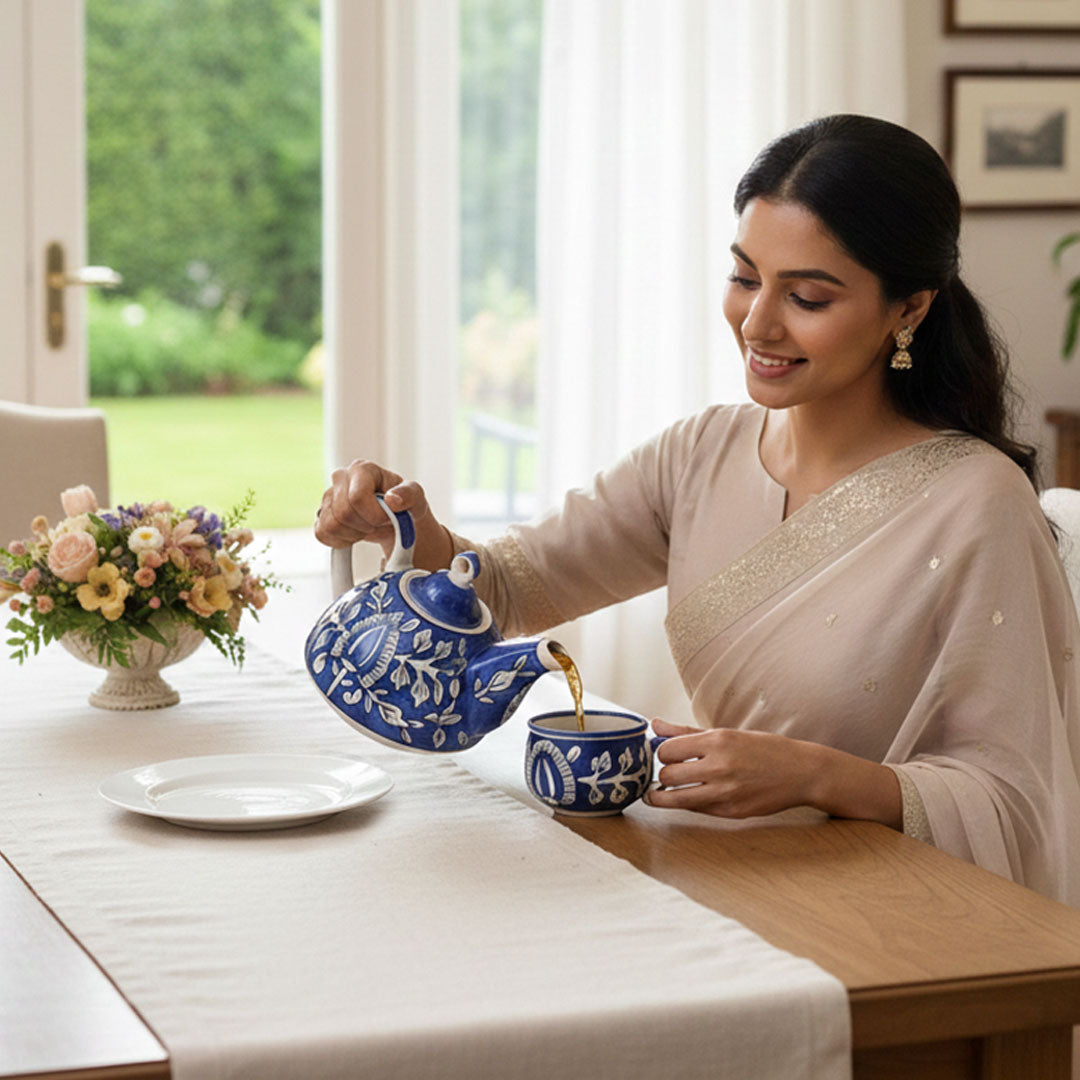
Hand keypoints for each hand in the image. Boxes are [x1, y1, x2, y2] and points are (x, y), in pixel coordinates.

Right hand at [314, 460, 451, 568]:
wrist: (394, 518)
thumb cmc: (404, 504)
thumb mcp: (416, 497)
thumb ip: (409, 495)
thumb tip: (392, 500)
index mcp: (362, 469)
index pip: (357, 497)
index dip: (374, 515)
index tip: (388, 518)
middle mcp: (341, 478)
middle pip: (343, 513)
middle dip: (365, 525)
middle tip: (378, 523)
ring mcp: (328, 496)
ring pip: (331, 525)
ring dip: (354, 534)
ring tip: (367, 527)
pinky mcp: (321, 514)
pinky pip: (322, 534)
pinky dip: (341, 541)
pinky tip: (355, 533)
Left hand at [645, 717, 818, 818]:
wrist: (801, 772)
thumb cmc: (762, 749)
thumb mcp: (726, 733)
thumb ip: (686, 732)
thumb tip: (654, 724)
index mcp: (717, 741)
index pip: (667, 750)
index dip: (662, 752)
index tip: (666, 754)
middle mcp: (720, 766)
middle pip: (667, 775)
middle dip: (662, 775)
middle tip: (665, 773)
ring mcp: (726, 792)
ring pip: (676, 799)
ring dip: (663, 796)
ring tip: (659, 794)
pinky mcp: (732, 812)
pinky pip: (697, 810)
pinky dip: (689, 804)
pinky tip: (691, 797)